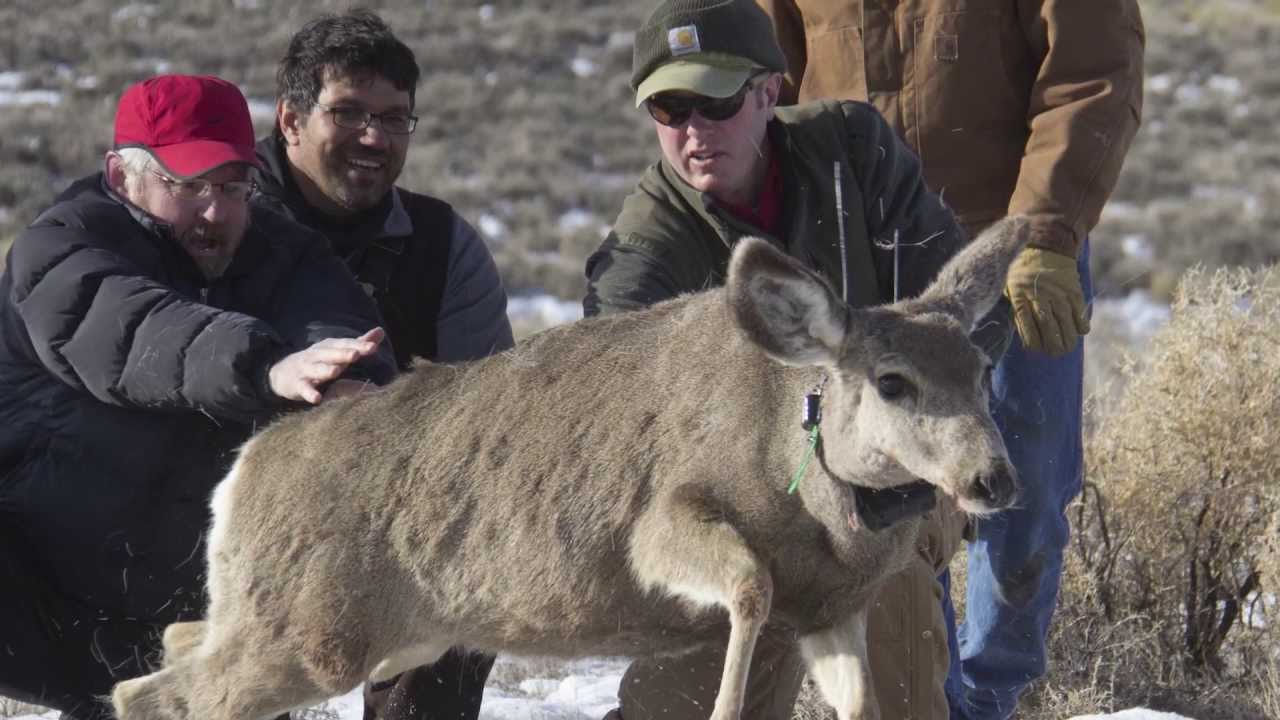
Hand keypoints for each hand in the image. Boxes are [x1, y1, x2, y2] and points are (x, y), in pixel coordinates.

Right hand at [268, 327, 384, 403]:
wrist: (282, 372)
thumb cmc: (319, 361)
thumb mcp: (337, 350)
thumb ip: (359, 343)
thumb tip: (380, 331)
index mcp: (329, 347)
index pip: (345, 344)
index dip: (359, 345)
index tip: (374, 347)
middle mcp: (317, 355)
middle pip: (331, 354)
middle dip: (343, 354)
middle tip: (357, 354)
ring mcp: (306, 369)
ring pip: (317, 369)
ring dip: (326, 370)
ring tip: (336, 371)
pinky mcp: (297, 384)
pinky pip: (304, 388)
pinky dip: (309, 393)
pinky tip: (317, 399)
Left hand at [1005, 247, 1088, 356]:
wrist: (1045, 244)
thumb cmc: (1021, 271)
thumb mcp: (1009, 288)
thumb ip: (1016, 310)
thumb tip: (1025, 338)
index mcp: (1020, 296)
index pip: (1027, 327)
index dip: (1032, 342)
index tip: (1035, 350)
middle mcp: (1040, 296)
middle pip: (1048, 327)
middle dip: (1052, 345)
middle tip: (1055, 354)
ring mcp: (1058, 292)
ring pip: (1065, 321)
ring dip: (1068, 338)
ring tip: (1067, 348)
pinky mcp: (1073, 289)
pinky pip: (1079, 310)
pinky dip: (1081, 323)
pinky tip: (1080, 331)